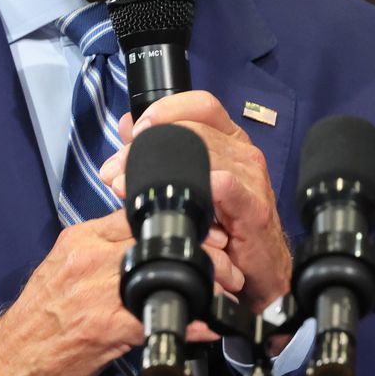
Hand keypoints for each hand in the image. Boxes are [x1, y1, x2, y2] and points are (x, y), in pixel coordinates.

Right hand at [0, 210, 241, 375]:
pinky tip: (208, 326)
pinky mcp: (102, 328)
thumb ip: (99, 251)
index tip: (206, 230)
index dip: (178, 222)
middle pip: (156, 240)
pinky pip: (157, 319)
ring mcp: (95, 292)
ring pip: (163, 274)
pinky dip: (189, 323)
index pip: (136, 215)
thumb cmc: (38, 320)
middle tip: (227, 261)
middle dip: (200, 248)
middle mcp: (87, 259)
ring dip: (203, 283)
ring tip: (226, 291)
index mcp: (79, 239)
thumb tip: (138, 244)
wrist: (8, 362)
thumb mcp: (64, 269)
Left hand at [99, 92, 292, 312]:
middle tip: (116, 170)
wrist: (258, 270)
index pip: (201, 105)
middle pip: (194, 129)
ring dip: (159, 170)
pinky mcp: (254, 207)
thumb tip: (127, 125)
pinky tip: (175, 196)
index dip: (167, 110)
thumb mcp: (189, 183)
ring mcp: (251, 177)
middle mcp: (243, 152)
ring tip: (128, 189)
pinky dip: (198, 186)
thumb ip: (158, 152)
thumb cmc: (225, 226)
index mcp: (228, 140)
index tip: (136, 131)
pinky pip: (226, 185)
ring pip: (204, 154)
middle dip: (147, 147)